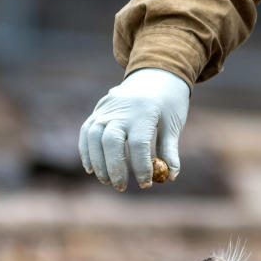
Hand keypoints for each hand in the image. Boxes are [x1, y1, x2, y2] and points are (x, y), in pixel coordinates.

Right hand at [78, 68, 189, 190]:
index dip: (141, 166)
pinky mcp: (98, 110)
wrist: (154, 73)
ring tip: (107, 181)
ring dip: (98, 162)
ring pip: (94, 137)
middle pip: (111, 141)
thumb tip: (171, 176)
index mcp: (144, 111)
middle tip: (121, 187)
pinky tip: (91, 169)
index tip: (146, 184)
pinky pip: (86, 131)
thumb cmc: (168, 102)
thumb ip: (169, 150)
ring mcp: (106, 108)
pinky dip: (86, 151)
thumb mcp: (173, 124)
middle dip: (115, 168)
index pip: (138, 144)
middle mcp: (121, 109)